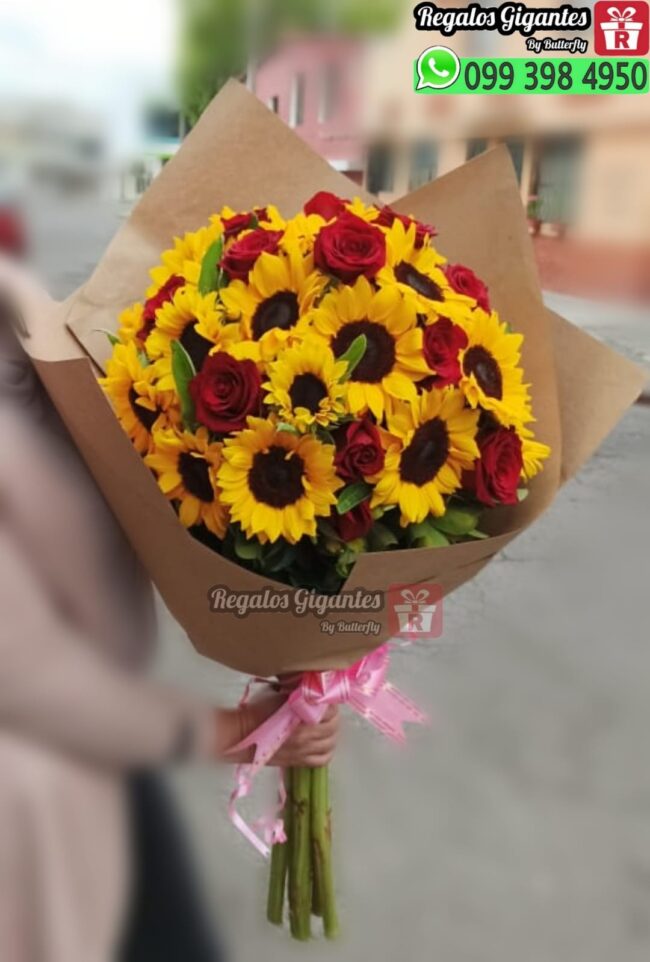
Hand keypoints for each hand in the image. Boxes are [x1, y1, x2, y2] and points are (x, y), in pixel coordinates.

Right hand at [214, 688, 338, 767]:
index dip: (330, 703)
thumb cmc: (258, 711)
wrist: (242, 734)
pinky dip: (327, 751)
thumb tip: (314, 690)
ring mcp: (303, 752)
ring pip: (330, 744)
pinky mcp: (298, 762)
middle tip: (329, 710)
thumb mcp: (280, 695)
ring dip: (332, 734)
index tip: (327, 698)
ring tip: (327, 726)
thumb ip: (300, 694)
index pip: (329, 711)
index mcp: (301, 719)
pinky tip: (324, 743)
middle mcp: (306, 737)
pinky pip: (322, 760)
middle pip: (332, 728)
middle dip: (334, 717)